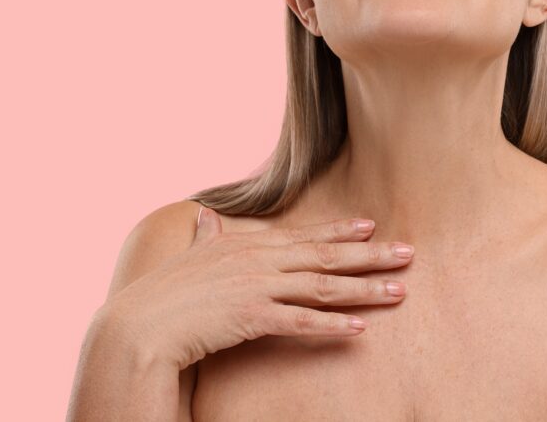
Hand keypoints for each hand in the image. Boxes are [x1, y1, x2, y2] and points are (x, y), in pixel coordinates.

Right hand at [104, 207, 412, 369]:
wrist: (138, 325)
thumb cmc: (162, 294)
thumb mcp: (188, 257)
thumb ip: (204, 237)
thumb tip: (204, 216)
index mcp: (246, 245)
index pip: (303, 236)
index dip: (340, 231)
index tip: (371, 227)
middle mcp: (258, 261)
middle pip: (325, 257)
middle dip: (370, 256)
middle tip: (408, 254)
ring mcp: (256, 287)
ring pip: (322, 286)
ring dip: (363, 290)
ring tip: (399, 292)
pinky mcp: (251, 317)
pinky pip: (299, 321)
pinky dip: (331, 324)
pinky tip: (359, 328)